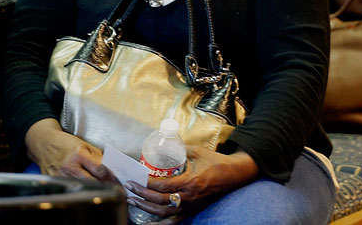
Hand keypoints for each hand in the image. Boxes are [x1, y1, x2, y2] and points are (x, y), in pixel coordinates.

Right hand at [25, 118, 115, 181]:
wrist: (44, 143)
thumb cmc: (66, 142)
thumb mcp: (83, 144)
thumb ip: (97, 155)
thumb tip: (110, 167)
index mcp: (78, 154)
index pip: (98, 169)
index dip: (109, 176)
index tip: (117, 180)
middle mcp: (69, 166)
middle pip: (91, 181)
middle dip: (102, 185)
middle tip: (112, 188)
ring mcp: (60, 175)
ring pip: (80, 187)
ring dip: (91, 189)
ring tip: (100, 190)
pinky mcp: (54, 181)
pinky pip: (70, 188)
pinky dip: (78, 189)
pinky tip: (85, 190)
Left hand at [125, 147, 258, 222]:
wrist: (233, 175)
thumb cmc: (216, 162)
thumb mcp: (197, 152)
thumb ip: (180, 149)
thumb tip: (165, 145)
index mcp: (189, 182)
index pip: (163, 186)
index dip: (146, 182)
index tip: (135, 177)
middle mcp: (188, 197)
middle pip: (159, 200)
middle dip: (141, 194)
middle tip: (129, 187)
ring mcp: (190, 206)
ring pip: (163, 213)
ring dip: (145, 208)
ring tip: (132, 201)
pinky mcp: (192, 210)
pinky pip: (174, 222)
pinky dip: (160, 224)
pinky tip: (148, 223)